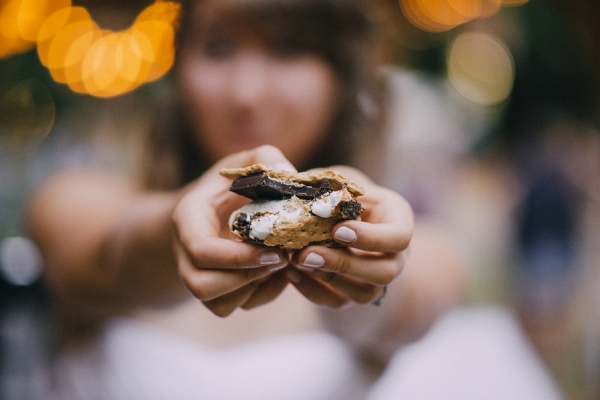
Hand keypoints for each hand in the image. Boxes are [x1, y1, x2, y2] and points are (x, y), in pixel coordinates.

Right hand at [173, 146, 292, 316]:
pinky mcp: (217, 290)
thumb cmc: (233, 183)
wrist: (217, 206)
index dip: (237, 257)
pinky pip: (235, 307)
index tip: (274, 250)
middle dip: (246, 279)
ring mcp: (199, 275)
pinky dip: (263, 297)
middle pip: (202, 286)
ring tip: (284, 264)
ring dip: (256, 290)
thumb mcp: (246, 162)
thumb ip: (266, 158)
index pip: (200, 250)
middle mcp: (186, 254)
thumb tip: (287, 172)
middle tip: (282, 259)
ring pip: (219, 305)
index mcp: (188, 220)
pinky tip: (281, 274)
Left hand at [287, 167, 413, 307]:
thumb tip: (289, 176)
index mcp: (398, 220)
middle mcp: (395, 255)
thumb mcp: (336, 180)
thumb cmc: (338, 192)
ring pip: (364, 294)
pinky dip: (312, 291)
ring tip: (295, 261)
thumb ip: (323, 181)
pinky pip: (338, 303)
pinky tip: (290, 274)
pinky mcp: (353, 294)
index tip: (337, 230)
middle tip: (307, 254)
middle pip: (385, 273)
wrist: (335, 218)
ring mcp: (376, 279)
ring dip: (328, 279)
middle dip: (345, 265)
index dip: (371, 238)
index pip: (400, 237)